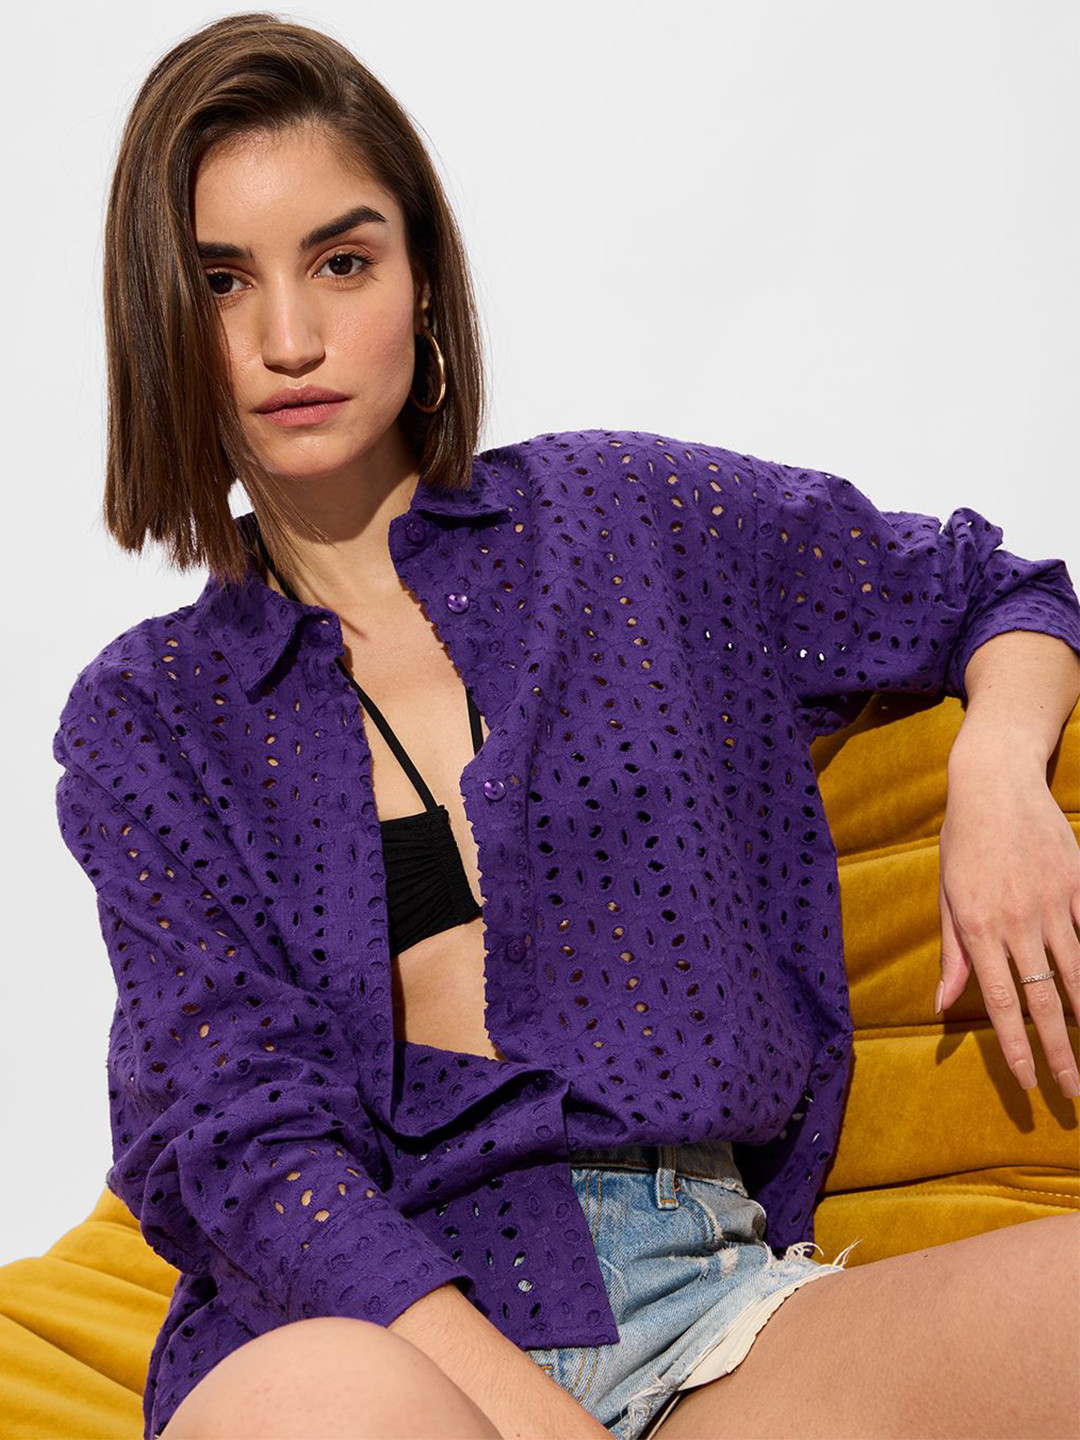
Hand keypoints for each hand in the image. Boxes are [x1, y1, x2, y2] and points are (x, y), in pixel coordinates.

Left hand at [938, 745, 1079, 1098]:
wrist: (995, 782)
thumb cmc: (962, 841)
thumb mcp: (946, 895)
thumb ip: (951, 954)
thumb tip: (942, 1006)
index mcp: (977, 928)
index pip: (1000, 1004)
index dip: (1016, 1048)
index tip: (1028, 1084)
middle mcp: (1017, 922)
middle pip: (1043, 1002)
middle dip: (1059, 1053)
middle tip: (1071, 1094)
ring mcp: (1053, 904)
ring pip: (1078, 976)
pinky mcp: (1078, 885)